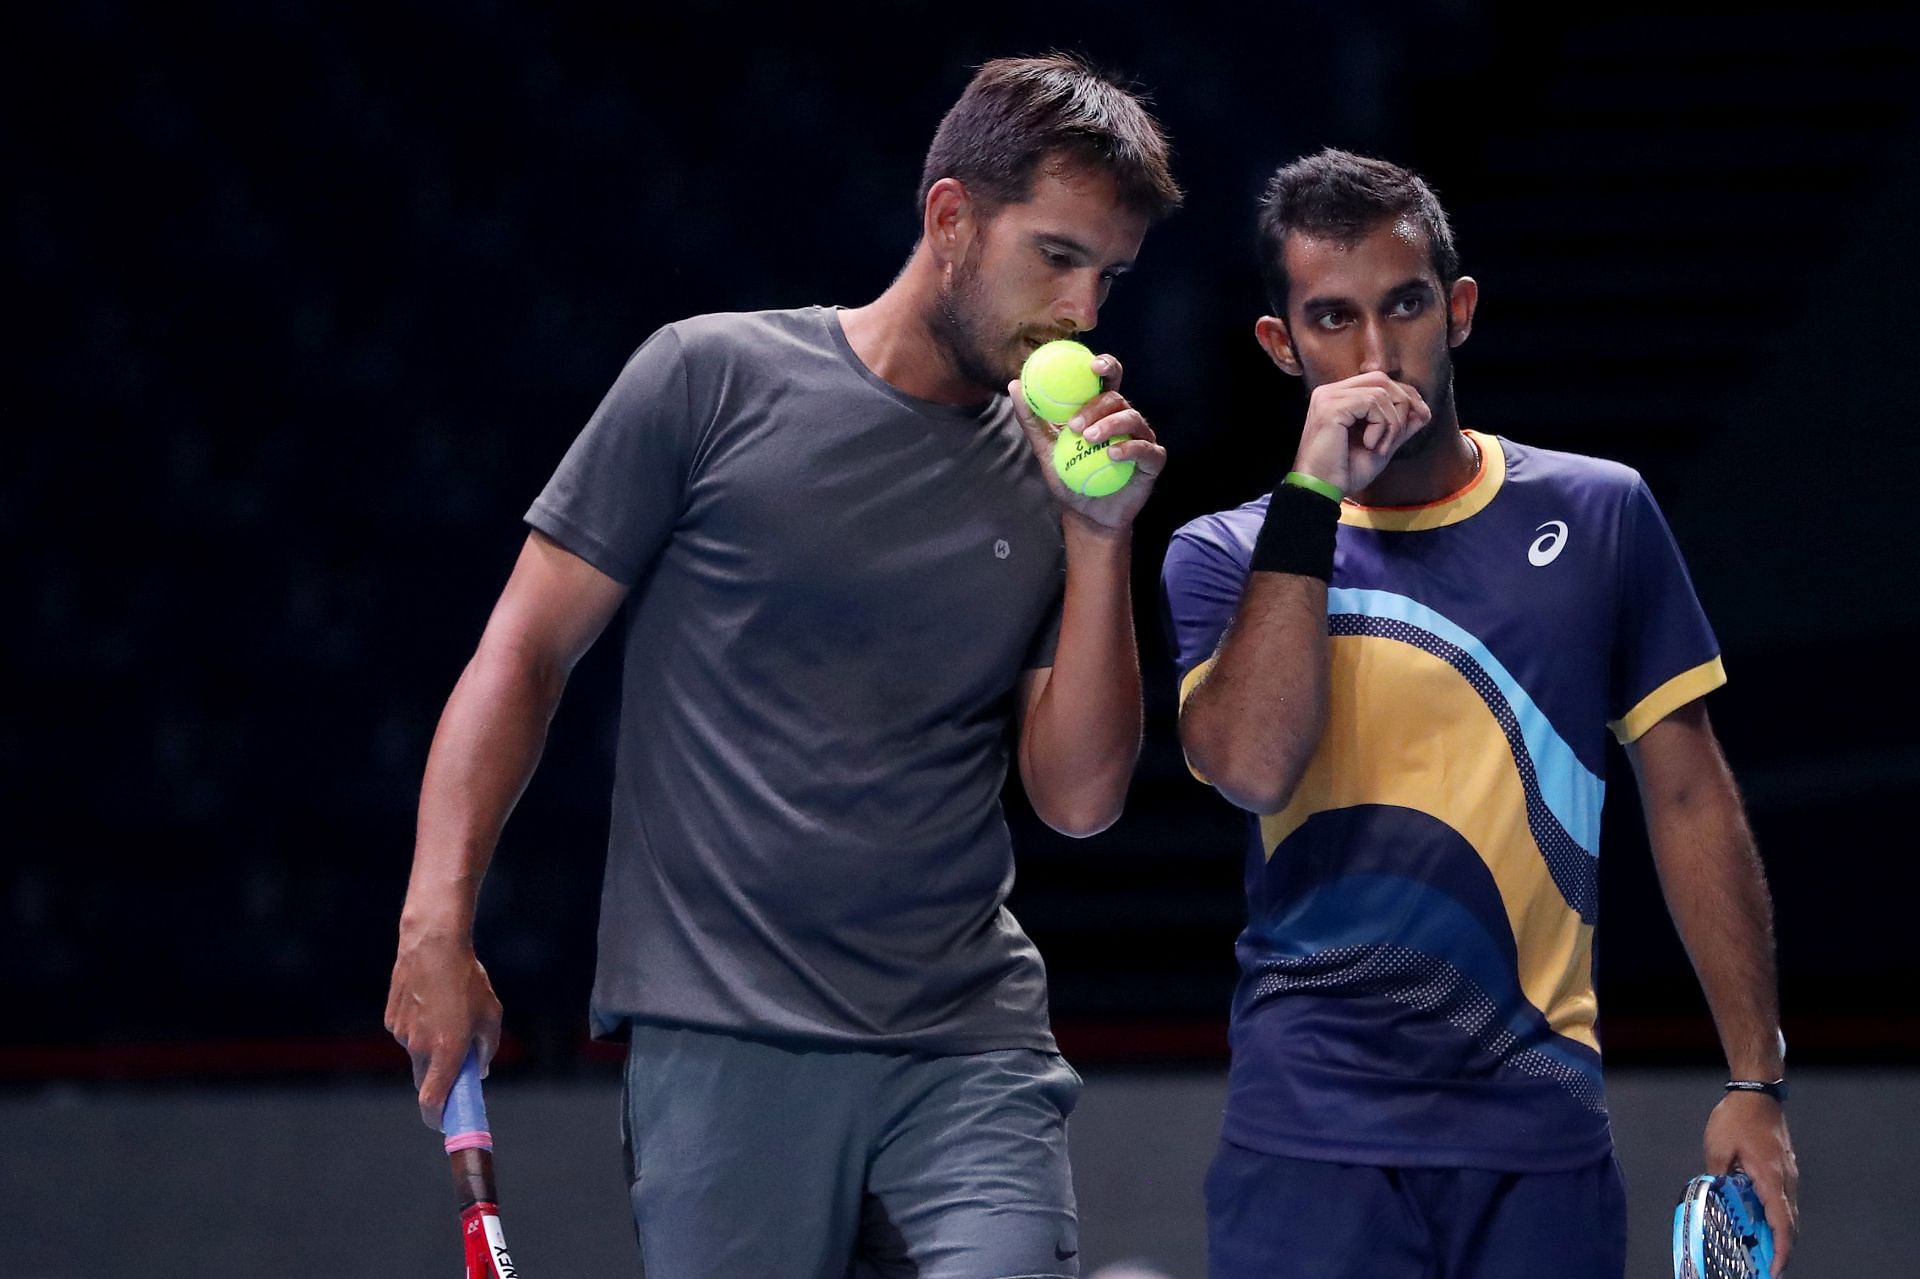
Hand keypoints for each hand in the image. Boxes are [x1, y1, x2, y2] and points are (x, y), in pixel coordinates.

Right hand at [384, 931, 502, 1128]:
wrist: (433, 946)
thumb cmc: (468, 980)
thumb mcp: (491, 1015)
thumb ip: (487, 1049)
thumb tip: (480, 1071)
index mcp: (447, 1051)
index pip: (433, 1101)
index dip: (437, 1118)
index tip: (444, 1123)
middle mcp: (420, 1047)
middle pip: (425, 1080)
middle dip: (439, 1079)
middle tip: (457, 1066)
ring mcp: (402, 1033)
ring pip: (418, 1053)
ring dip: (432, 1046)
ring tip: (448, 1012)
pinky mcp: (391, 1019)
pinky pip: (408, 1033)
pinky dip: (420, 1027)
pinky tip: (431, 1002)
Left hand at [1009, 353, 1165, 532]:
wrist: (1087, 515)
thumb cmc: (1070, 478)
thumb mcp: (1046, 449)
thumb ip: (1032, 420)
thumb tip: (1014, 385)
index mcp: (1102, 410)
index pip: (1107, 379)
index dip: (1105, 365)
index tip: (1092, 365)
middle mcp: (1124, 419)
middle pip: (1116, 398)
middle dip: (1096, 406)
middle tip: (1075, 423)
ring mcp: (1141, 438)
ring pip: (1132, 418)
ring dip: (1109, 425)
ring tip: (1089, 439)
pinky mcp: (1152, 461)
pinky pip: (1146, 448)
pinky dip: (1130, 448)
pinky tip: (1112, 455)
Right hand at [1290, 372, 1431, 495]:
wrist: (1322, 491)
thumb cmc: (1345, 472)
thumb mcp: (1381, 445)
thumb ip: (1399, 426)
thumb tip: (1424, 411)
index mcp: (1337, 398)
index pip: (1378, 381)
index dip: (1404, 395)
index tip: (1422, 415)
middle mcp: (1329, 392)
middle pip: (1381, 380)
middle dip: (1403, 404)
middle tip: (1401, 434)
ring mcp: (1328, 397)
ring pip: (1380, 392)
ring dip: (1392, 422)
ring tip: (1380, 446)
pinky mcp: (1331, 407)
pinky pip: (1372, 403)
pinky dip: (1381, 425)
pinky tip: (1370, 444)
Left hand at [1704, 1091, 1798, 1273]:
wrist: (1757, 1093)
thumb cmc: (1738, 1117)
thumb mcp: (1717, 1148)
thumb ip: (1718, 1176)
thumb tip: (1718, 1195)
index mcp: (1770, 1178)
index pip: (1781, 1223)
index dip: (1779, 1249)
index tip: (1774, 1268)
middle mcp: (1785, 1180)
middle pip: (1790, 1224)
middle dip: (1780, 1248)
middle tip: (1765, 1266)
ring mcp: (1789, 1174)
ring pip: (1788, 1212)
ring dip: (1778, 1232)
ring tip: (1761, 1248)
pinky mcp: (1785, 1168)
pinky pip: (1784, 1199)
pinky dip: (1777, 1215)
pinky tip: (1760, 1219)